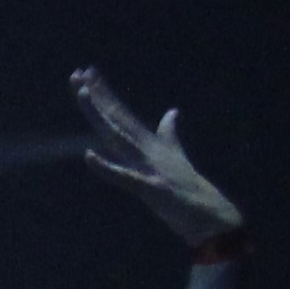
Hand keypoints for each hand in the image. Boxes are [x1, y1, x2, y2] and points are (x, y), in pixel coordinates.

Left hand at [73, 71, 245, 251]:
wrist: (212, 215)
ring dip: (99, 116)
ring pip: (117, 136)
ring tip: (82, 94)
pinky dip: (106, 167)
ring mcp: (149, 167)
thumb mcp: (176, 156)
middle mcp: (147, 150)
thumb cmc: (190, 189)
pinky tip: (88, 156)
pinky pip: (124, 177)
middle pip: (115, 119)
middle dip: (96, 96)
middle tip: (77, 74)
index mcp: (150, 144)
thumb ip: (170, 133)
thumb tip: (172, 112)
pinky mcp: (151, 188)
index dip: (103, 95)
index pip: (120, 115)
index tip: (86, 73)